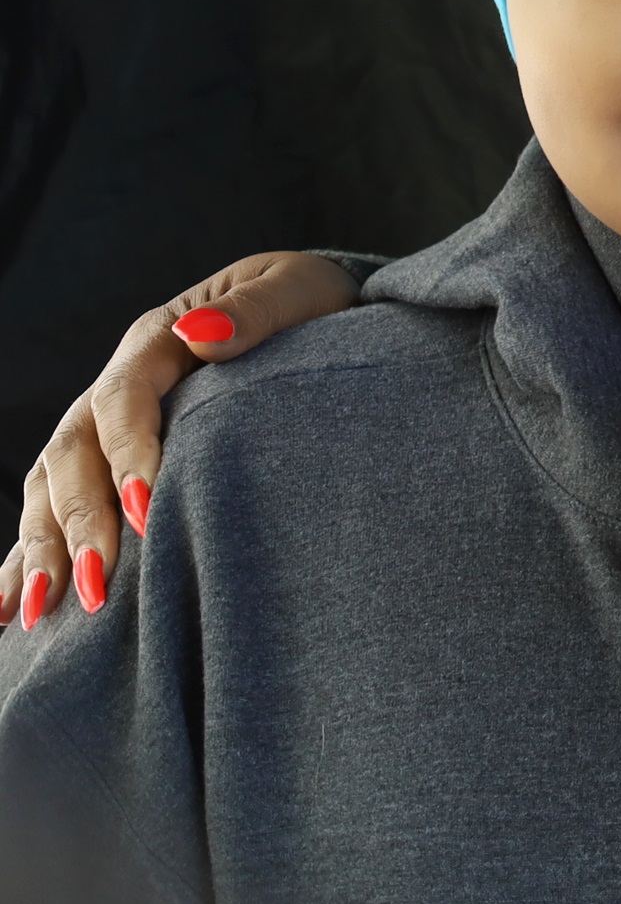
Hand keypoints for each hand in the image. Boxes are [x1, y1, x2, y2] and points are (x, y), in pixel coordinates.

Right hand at [6, 252, 361, 629]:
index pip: (123, 399)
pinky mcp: (106, 466)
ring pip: (48, 488)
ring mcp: (103, 430)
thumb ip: (253, 312)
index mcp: (156, 341)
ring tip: (40, 611)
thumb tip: (201, 333)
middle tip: (95, 584)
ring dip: (42, 548)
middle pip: (73, 453)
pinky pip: (52, 512)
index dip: (126, 453)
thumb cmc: (308, 302)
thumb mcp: (292, 291)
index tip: (144, 509)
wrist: (308, 310)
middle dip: (79, 520)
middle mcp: (116, 388)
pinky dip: (23, 560)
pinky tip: (10, 612)